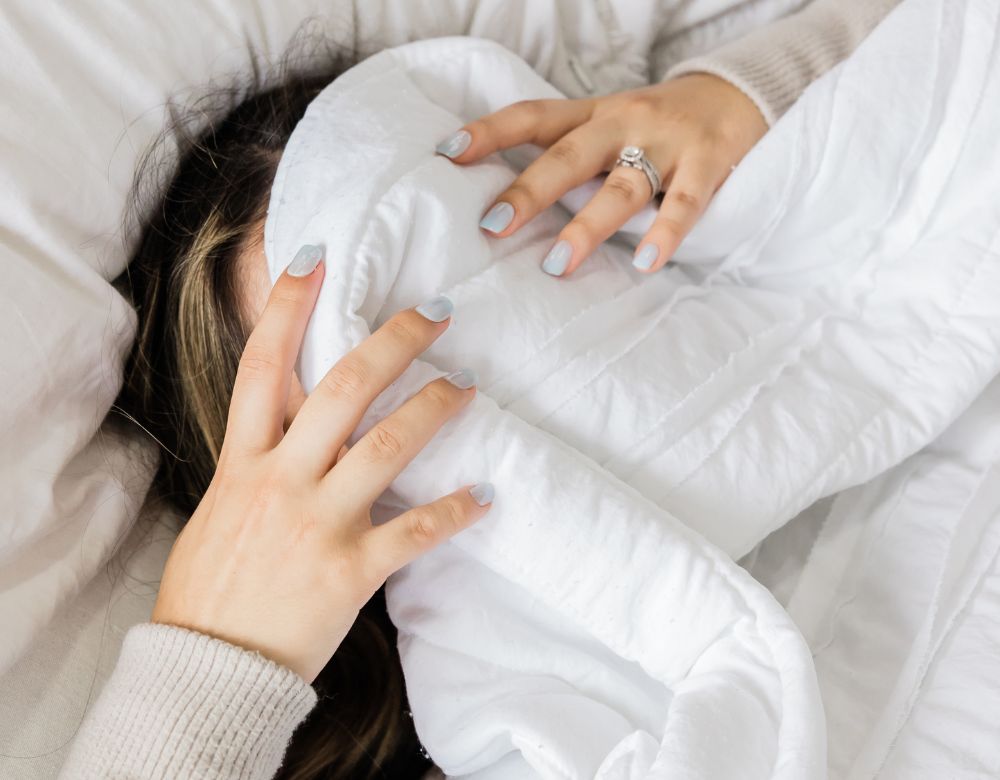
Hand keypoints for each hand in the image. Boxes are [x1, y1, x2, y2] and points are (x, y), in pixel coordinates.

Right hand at [151, 246, 492, 682]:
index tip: (315, 255)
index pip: (262, 365)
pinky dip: (455, 511)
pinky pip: (415, 531)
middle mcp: (281, 480)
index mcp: (243, 462)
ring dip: (435, 408)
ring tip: (468, 385)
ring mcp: (318, 523)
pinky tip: (486, 495)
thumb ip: (258, 458)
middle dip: (394, 342)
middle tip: (436, 311)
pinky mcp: (351, 570)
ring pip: (387, 445)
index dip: (288, 305)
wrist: (207, 668)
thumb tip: (290, 417)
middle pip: (342, 388)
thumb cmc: (212, 587)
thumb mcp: (220, 507)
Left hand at [437, 74, 767, 276]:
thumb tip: (510, 204)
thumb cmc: (660, 123)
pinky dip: (666, 232)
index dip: (490, 132)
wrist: (740, 92)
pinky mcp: (707, 162)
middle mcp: (623, 122)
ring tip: (557, 264)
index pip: (532, 117)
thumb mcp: (611, 126)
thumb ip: (571, 156)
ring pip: (621, 186)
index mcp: (593, 114)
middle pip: (568, 156)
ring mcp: (666, 142)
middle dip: (529, 191)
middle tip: (492, 226)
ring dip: (587, 226)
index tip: (448, 154)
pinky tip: (646, 263)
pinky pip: (684, 202)